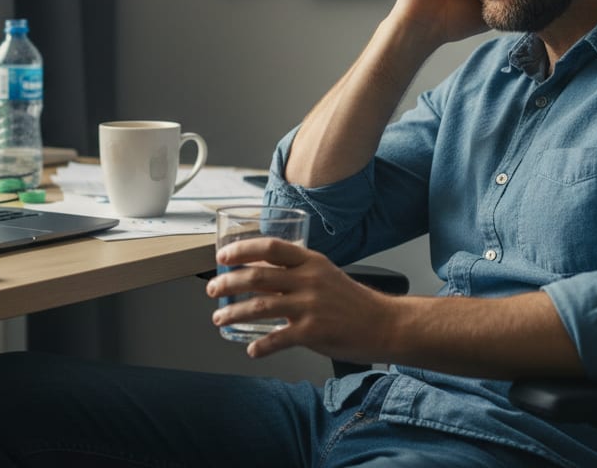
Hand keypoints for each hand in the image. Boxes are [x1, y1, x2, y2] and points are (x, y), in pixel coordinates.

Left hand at [206, 238, 392, 363]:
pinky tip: (252, 349)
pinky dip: (261, 345)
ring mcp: (310, 306)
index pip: (271, 247)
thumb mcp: (325, 275)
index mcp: (311, 261)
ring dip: (234, 313)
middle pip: (258, 276)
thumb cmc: (353, 301)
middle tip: (212, 290)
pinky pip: (278, 338)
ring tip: (220, 319)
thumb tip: (259, 276)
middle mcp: (309, 280)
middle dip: (228, 283)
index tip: (223, 257)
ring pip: (260, 306)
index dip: (243, 250)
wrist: (384, 324)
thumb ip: (295, 274)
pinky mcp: (313, 332)